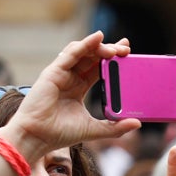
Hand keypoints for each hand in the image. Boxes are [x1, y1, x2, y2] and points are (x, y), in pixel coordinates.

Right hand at [5, 31, 140, 159]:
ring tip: (116, 49)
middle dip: (110, 50)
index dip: (112, 59)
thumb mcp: (94, 129)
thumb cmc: (60, 133)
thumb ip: (115, 127)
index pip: (98, 68)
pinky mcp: (53, 72)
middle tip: (126, 49)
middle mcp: (70, 78)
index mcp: (79, 88)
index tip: (127, 53)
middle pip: (92, 57)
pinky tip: (97, 38)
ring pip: (83, 52)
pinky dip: (84, 44)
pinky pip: (71, 53)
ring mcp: (61, 73)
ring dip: (100, 47)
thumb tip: (138, 124)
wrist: (37, 137)